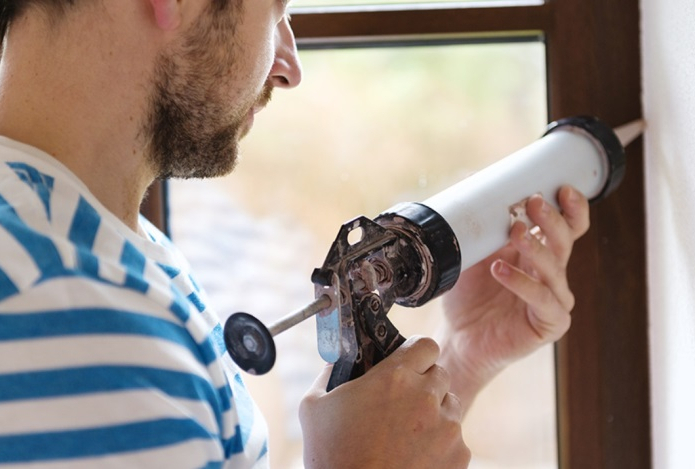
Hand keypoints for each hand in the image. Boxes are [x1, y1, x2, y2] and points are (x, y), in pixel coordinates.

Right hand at [299, 336, 469, 468]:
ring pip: (451, 406)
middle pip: (440, 374)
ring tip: (407, 434)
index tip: (406, 365)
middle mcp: (426, 397)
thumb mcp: (314, 406)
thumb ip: (328, 374)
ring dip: (435, 413)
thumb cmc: (331, 457)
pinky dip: (441, 445)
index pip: (425, 345)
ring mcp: (448, 428)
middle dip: (424, 384)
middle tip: (402, 403)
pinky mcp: (459, 456)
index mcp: (395, 377)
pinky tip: (415, 457)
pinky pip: (456, 439)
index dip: (416, 354)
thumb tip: (336, 361)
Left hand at [438, 186, 589, 409]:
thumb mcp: (473, 255)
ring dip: (536, 246)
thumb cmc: (468, 295)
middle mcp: (552, 275)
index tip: (563, 187)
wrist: (459, 338)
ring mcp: (554, 299)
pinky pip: (542, 299)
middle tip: (534, 202)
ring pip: (555, 267)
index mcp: (540, 254)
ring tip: (516, 232)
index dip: (572, 208)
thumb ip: (483, 230)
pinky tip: (500, 270)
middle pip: (564, 241)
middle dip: (551, 219)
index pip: (568, 227)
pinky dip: (521, 282)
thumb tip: (477, 191)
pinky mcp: (550, 323)